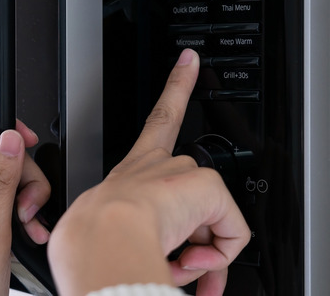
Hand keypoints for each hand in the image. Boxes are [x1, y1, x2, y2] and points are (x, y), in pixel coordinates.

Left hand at [0, 119, 50, 295]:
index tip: (26, 141)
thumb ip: (0, 184)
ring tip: (28, 226)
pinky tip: (29, 234)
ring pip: (6, 181)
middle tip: (28, 205)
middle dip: (24, 176)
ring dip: (26, 200)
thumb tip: (8, 139)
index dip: (1, 129)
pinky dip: (22, 216)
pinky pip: (4, 204)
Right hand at [48, 49, 250, 295]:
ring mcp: (182, 174)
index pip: (157, 124)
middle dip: (197, 233)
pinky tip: (194, 260)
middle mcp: (157, 166)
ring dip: (203, 253)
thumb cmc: (96, 244)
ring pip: (212, 220)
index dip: (174, 87)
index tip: (189, 61)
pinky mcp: (206, 187)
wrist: (101, 239)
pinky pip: (233, 232)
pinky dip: (221, 255)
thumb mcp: (115, 239)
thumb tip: (183, 268)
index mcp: (133, 172)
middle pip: (194, 182)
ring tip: (177, 265)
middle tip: (182, 264)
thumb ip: (150, 244)